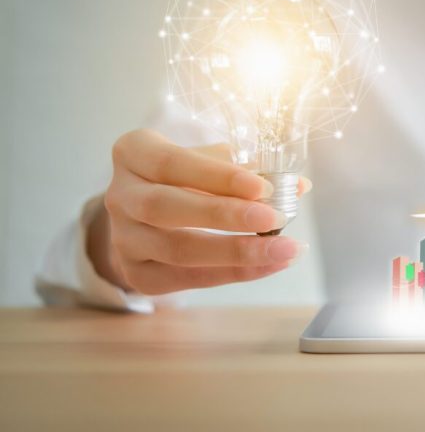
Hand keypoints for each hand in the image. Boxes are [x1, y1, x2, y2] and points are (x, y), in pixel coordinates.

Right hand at [87, 129, 310, 294]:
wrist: (146, 215)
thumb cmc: (186, 177)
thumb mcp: (210, 161)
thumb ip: (249, 169)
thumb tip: (299, 185)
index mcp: (133, 153)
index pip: (172, 163)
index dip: (218, 176)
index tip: (263, 187)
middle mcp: (119, 194)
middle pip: (166, 207)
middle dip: (226, 215)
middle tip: (275, 219)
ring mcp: (123, 238)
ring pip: (177, 249)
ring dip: (237, 252)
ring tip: (285, 248)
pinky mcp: (136, 272)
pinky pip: (188, 278)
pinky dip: (234, 273)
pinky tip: (270, 264)